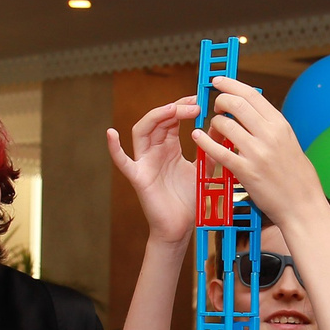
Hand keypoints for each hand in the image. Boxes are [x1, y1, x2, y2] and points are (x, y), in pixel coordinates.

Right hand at [106, 97, 203, 243]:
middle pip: (158, 120)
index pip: (172, 119)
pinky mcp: (138, 178)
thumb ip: (209, 150)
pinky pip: (123, 162)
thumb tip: (218, 128)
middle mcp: (155, 151)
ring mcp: (145, 163)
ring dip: (156, 117)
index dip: (183, 107)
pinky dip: (115, 148)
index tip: (199, 100)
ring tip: (172, 109)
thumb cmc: (189, 201)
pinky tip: (111, 134)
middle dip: (175, 109)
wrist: (180, 228)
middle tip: (194, 103)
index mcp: (170, 148)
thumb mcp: (204, 170)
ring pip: (142, 132)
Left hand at [189, 80, 325, 228]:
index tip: (219, 81)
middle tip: (215, 106)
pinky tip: (198, 137)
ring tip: (213, 128)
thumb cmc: (298, 178)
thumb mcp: (290, 143)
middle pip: (235, 103)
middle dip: (219, 100)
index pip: (252, 94)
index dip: (231, 84)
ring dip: (213, 123)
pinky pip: (218, 151)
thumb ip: (271, 127)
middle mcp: (269, 134)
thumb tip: (252, 112)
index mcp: (281, 125)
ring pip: (224, 124)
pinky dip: (204, 141)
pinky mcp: (245, 171)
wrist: (303, 207)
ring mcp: (257, 152)